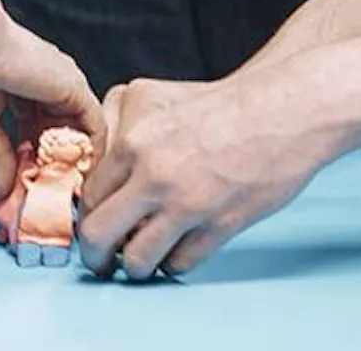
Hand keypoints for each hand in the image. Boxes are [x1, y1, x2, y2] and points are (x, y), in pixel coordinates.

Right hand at [0, 5, 102, 199]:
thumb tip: (0, 188)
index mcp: (23, 90)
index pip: (37, 134)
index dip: (34, 163)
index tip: (30, 188)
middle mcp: (48, 87)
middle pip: (61, 135)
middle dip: (55, 168)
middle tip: (51, 198)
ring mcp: (63, 88)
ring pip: (80, 133)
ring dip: (75, 165)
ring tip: (66, 194)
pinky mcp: (74, 89)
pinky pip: (95, 128)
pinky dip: (91, 154)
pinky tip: (80, 177)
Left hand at [76, 69, 336, 279]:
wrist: (274, 114)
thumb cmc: (214, 106)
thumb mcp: (148, 96)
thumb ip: (114, 127)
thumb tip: (91, 168)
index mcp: (132, 140)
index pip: (87, 195)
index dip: (86, 215)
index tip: (92, 222)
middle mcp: (152, 173)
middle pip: (98, 235)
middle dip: (95, 254)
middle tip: (101, 258)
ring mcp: (186, 203)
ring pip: (136, 260)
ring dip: (135, 265)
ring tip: (140, 257)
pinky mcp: (217, 226)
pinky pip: (178, 264)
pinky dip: (172, 263)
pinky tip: (175, 248)